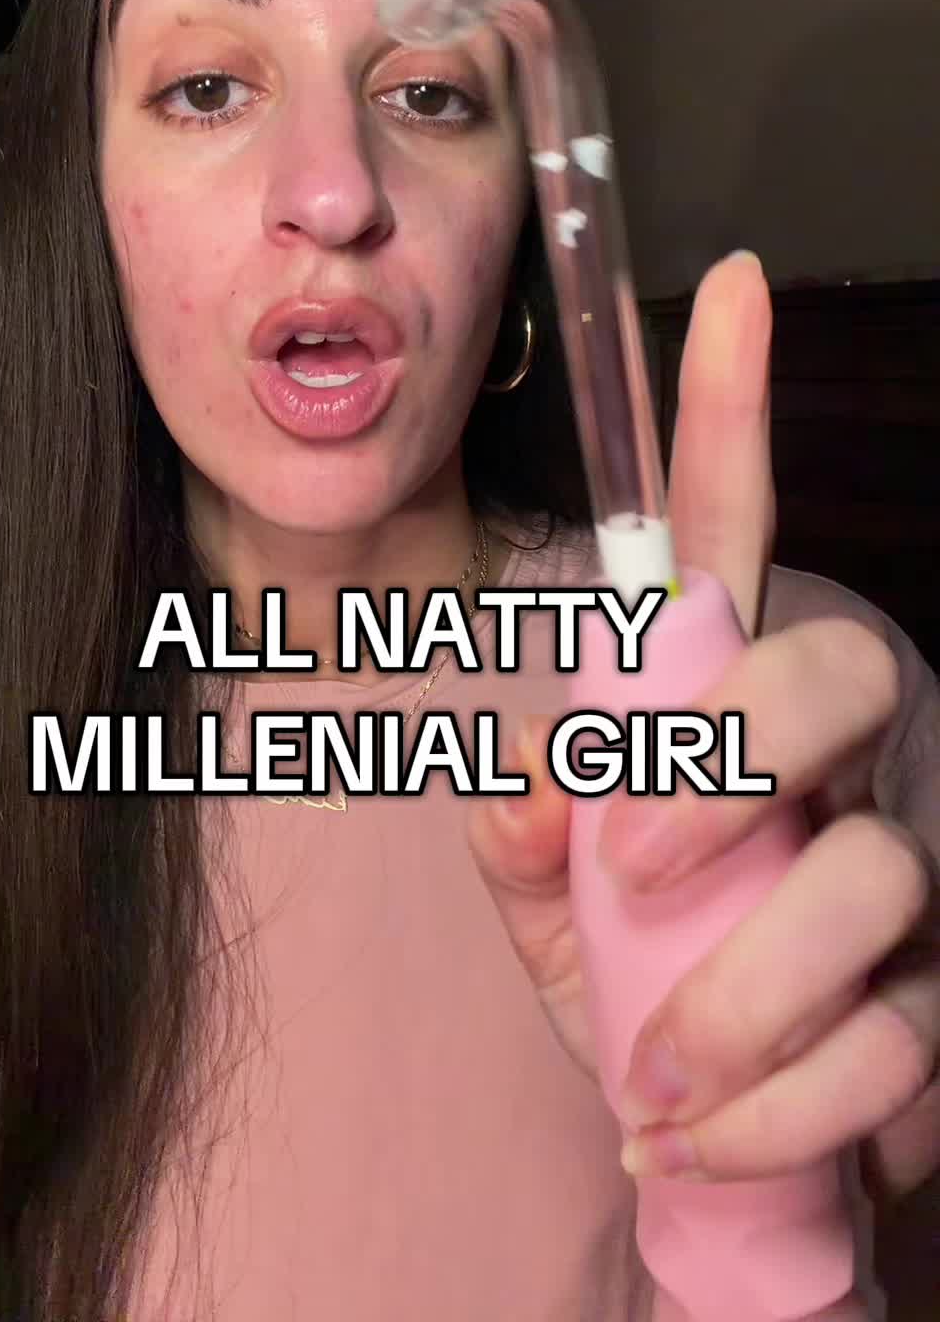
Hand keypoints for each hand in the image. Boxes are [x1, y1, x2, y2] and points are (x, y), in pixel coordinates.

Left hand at [468, 252, 939, 1217]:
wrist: (705, 1127)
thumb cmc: (629, 962)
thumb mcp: (544, 891)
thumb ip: (514, 822)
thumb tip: (528, 777)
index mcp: (726, 690)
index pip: (730, 532)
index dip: (730, 405)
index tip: (730, 280)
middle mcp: (840, 748)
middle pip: (831, 672)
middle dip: (722, 762)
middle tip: (632, 863)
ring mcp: (906, 863)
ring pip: (869, 879)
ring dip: (743, 994)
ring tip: (651, 1077)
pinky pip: (896, 1040)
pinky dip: (783, 1109)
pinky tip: (699, 1134)